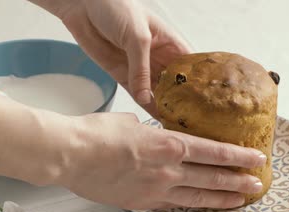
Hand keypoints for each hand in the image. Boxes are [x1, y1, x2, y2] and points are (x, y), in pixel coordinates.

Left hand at [33, 0, 189, 116]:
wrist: (82, 5)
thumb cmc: (115, 7)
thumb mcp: (136, 36)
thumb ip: (141, 68)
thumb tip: (146, 96)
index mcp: (169, 43)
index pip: (190, 66)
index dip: (198, 83)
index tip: (206, 101)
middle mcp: (158, 57)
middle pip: (176, 83)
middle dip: (183, 100)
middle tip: (193, 120)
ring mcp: (141, 68)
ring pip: (158, 92)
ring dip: (165, 106)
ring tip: (177, 123)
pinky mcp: (123, 75)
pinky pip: (137, 94)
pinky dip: (145, 106)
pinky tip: (156, 117)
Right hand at [58, 113, 266, 209]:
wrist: (70, 156)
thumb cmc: (97, 133)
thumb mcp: (130, 122)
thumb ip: (149, 132)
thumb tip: (151, 135)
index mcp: (169, 144)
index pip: (214, 151)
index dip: (239, 155)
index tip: (256, 157)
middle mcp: (169, 169)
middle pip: (213, 176)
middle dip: (238, 180)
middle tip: (256, 183)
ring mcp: (157, 189)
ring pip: (198, 196)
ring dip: (222, 198)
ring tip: (240, 200)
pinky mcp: (143, 202)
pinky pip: (174, 205)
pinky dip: (191, 205)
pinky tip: (201, 206)